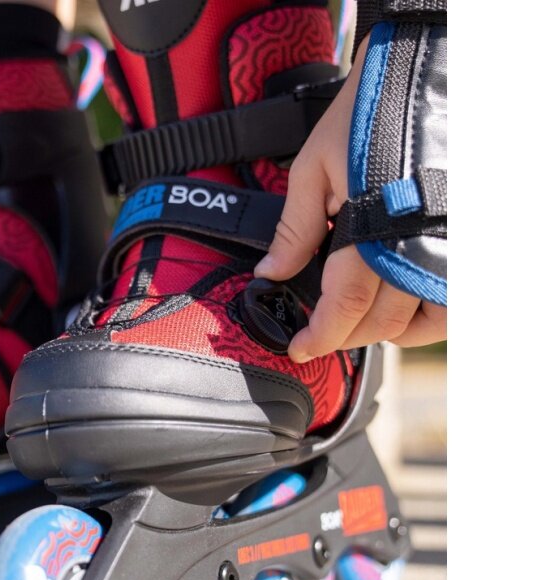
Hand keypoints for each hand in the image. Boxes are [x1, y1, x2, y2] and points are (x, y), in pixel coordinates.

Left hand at [254, 36, 445, 362]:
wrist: (430, 69)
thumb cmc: (371, 111)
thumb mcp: (315, 166)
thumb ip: (294, 229)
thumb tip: (271, 272)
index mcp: (373, 233)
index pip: (344, 309)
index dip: (318, 338)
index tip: (299, 349)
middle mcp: (418, 250)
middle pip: (380, 323)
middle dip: (343, 336)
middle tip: (319, 333)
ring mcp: (451, 249)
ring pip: (424, 324)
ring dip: (387, 334)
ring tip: (359, 324)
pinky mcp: (469, 242)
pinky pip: (455, 303)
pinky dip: (429, 318)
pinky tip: (404, 307)